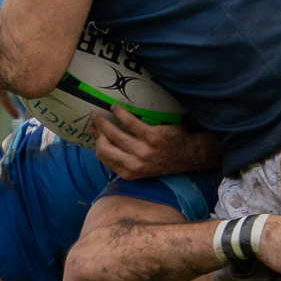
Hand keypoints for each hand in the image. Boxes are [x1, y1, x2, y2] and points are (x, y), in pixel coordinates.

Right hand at [91, 106, 220, 177]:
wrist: (188, 155)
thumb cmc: (162, 158)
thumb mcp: (140, 165)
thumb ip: (121, 156)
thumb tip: (99, 141)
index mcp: (128, 173)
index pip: (102, 156)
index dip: (95, 142)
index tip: (91, 131)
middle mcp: (134, 164)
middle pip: (104, 147)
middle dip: (97, 131)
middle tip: (94, 119)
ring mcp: (143, 151)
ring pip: (114, 134)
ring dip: (104, 121)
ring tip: (100, 112)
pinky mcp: (152, 137)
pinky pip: (130, 122)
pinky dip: (120, 113)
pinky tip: (116, 107)